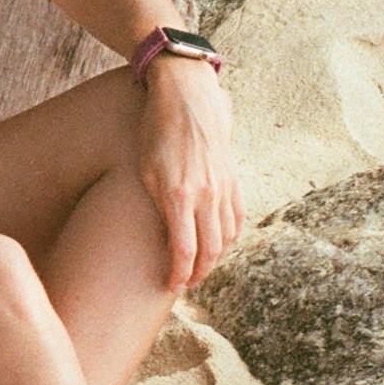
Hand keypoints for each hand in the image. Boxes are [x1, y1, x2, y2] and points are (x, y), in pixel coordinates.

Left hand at [135, 56, 243, 288]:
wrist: (186, 97)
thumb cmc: (155, 132)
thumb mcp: (145, 171)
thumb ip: (158, 206)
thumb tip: (166, 238)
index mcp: (179, 195)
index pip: (184, 251)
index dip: (179, 275)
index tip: (171, 287)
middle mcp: (206, 195)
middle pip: (209, 250)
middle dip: (198, 272)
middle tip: (185, 284)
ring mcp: (223, 187)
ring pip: (226, 237)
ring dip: (215, 257)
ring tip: (200, 268)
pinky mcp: (233, 178)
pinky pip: (237, 217)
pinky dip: (231, 236)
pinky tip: (220, 244)